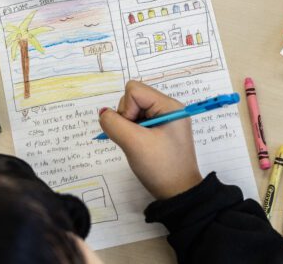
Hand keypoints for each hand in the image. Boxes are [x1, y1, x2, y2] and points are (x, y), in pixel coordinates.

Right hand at [98, 81, 202, 199]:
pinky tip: (140, 147)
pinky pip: (137, 122)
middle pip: (133, 98)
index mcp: (169, 105)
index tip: (134, 131)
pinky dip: (132, 133)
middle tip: (136, 139)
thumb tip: (103, 113)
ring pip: (133, 111)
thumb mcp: (135, 144)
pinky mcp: (159, 131)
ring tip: (139, 145)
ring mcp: (164, 120)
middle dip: (126, 118)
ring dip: (128, 127)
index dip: (125, 109)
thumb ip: (114, 124)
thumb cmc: (161, 168)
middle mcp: (168, 108)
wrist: (178, 193)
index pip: (134, 90)